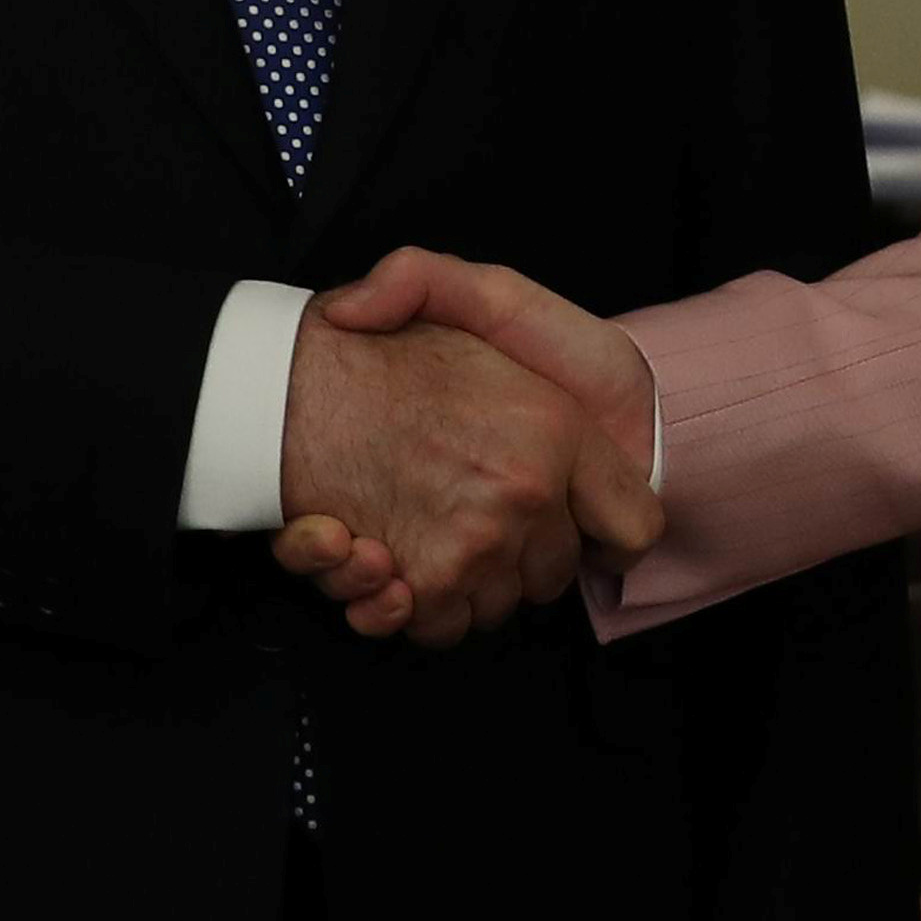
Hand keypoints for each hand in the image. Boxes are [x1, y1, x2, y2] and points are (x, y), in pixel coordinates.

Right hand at [264, 305, 658, 646]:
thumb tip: (525, 380)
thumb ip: (531, 328)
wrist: (286, 379)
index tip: (579, 527)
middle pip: (554, 575)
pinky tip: (370, 564)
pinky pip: (435, 623)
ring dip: (456, 586)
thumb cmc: (402, 345)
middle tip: (468, 516)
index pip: (635, 525)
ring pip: (494, 604)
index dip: (609, 533)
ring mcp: (476, 541)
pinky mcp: (425, 580)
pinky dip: (399, 608)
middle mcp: (525, 492)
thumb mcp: (479, 297)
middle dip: (521, 559)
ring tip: (407, 535)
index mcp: (559, 429)